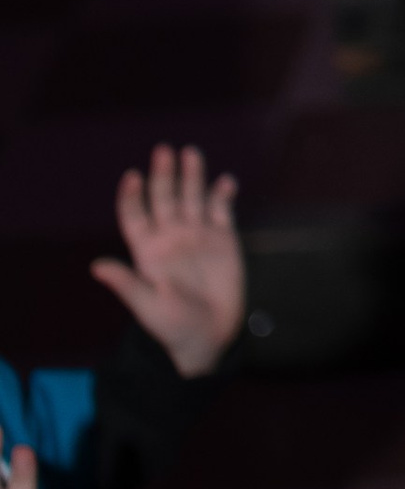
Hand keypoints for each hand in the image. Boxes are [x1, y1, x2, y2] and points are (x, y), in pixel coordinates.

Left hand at [91, 147, 244, 379]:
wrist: (210, 337)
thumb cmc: (172, 327)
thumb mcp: (146, 307)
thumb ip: (126, 284)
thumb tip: (95, 266)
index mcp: (147, 251)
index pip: (135, 216)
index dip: (132, 197)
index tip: (132, 177)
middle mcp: (170, 237)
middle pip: (164, 198)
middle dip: (163, 175)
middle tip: (163, 151)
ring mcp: (197, 234)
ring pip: (192, 196)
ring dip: (192, 176)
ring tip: (190, 153)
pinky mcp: (223, 238)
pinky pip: (221, 209)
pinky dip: (222, 194)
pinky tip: (224, 182)